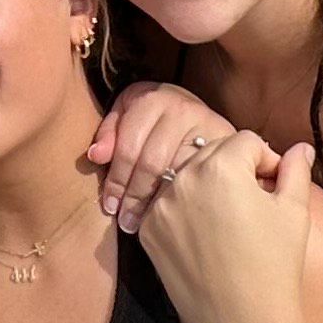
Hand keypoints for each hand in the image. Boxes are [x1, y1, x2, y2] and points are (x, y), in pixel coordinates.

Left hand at [85, 79, 236, 235]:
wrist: (198, 112)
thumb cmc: (154, 116)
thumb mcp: (127, 113)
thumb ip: (109, 133)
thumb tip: (96, 156)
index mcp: (151, 99)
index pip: (128, 148)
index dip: (116, 180)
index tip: (109, 206)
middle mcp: (180, 108)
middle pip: (151, 162)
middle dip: (135, 197)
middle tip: (126, 222)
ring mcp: (206, 124)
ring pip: (178, 172)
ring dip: (158, 202)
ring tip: (145, 223)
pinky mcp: (226, 141)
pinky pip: (202, 176)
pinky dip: (184, 196)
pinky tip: (173, 212)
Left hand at [114, 117, 321, 322]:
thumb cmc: (274, 266)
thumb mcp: (294, 213)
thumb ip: (295, 172)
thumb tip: (300, 148)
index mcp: (221, 166)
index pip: (246, 142)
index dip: (266, 162)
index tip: (275, 189)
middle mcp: (182, 178)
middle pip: (212, 153)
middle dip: (234, 170)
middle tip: (253, 205)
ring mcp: (159, 205)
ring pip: (186, 177)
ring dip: (207, 187)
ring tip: (229, 222)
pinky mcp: (146, 230)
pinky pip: (167, 204)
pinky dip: (184, 211)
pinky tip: (206, 238)